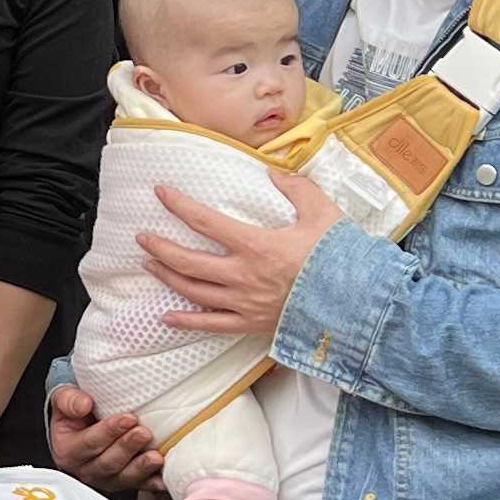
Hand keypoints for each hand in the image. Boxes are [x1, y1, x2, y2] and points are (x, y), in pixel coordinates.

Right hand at [49, 378, 165, 497]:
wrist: (82, 423)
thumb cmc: (75, 412)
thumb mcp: (64, 399)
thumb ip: (69, 400)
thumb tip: (84, 404)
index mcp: (67, 451)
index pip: (89, 443)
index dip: (109, 431)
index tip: (128, 418)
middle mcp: (85, 469)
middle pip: (108, 463)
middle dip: (127, 448)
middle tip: (144, 433)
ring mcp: (106, 479)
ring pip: (124, 477)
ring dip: (141, 467)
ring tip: (156, 456)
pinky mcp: (125, 483)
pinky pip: (141, 486)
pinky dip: (154, 483)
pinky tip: (165, 478)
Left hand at [134, 170, 336, 344]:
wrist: (357, 305)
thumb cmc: (340, 259)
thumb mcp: (323, 213)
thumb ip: (297, 189)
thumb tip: (275, 173)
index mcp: (257, 246)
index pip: (205, 222)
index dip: (179, 205)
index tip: (160, 192)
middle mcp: (243, 276)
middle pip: (188, 261)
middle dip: (160, 248)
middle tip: (142, 237)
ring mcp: (244, 303)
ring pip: (193, 291)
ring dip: (167, 277)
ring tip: (150, 265)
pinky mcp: (252, 325)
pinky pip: (211, 325)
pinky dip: (185, 322)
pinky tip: (166, 318)